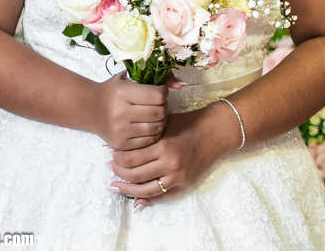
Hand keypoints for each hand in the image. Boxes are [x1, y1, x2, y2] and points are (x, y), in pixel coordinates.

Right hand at [91, 72, 168, 150]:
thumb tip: (179, 83)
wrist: (89, 109)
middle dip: (163, 107)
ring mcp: (122, 130)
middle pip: (159, 113)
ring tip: (153, 114)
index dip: (163, 93)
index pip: (158, 96)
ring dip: (160, 120)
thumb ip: (153, 78)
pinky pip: (150, 140)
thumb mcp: (127, 78)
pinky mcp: (122, 144)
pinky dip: (153, 132)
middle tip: (158, 104)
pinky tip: (148, 125)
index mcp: (122, 93)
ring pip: (157, 128)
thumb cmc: (111, 91)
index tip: (159, 91)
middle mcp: (121, 112)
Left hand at [107, 101, 239, 206]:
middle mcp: (170, 164)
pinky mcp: (185, 185)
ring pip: (146, 190)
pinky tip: (136, 202)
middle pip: (135, 175)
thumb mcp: (163, 124)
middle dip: (118, 173)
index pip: (131, 158)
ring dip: (128, 190)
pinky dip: (147, 200)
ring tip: (116, 186)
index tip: (110, 153)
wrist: (215, 132)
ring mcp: (178, 177)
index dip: (117, 158)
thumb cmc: (187, 123)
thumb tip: (120, 144)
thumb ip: (144, 135)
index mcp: (163, 147)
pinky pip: (162, 196)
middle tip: (110, 167)